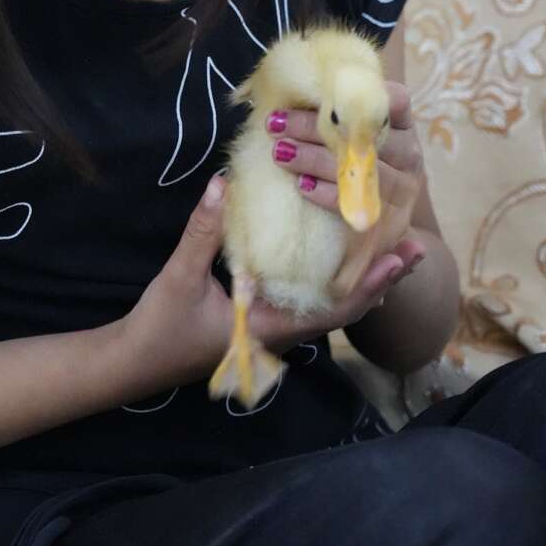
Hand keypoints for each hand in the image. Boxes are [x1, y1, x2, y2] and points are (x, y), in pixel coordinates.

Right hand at [116, 172, 426, 394]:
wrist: (133, 362)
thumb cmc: (161, 329)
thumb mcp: (180, 278)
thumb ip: (204, 233)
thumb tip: (223, 183)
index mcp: (272, 328)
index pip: (335, 312)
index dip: (369, 287)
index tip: (398, 260)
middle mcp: (281, 330)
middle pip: (343, 307)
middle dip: (378, 278)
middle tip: (412, 245)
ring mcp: (273, 324)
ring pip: (328, 303)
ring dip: (359, 276)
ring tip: (388, 244)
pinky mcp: (260, 315)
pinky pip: (306, 296)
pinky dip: (328, 275)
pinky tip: (336, 251)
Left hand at [265, 82, 426, 274]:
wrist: (383, 229)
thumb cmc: (361, 165)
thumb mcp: (360, 137)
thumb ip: (340, 114)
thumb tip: (286, 87)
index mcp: (402, 125)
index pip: (395, 98)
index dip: (364, 91)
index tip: (324, 89)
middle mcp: (408, 154)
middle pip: (363, 134)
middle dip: (315, 126)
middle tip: (275, 122)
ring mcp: (401, 188)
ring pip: (357, 167)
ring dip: (313, 158)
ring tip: (279, 152)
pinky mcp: (387, 218)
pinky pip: (352, 202)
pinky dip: (323, 192)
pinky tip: (300, 184)